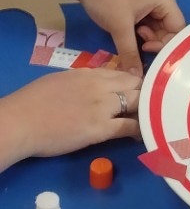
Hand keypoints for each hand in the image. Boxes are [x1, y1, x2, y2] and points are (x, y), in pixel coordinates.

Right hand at [0, 67, 142, 168]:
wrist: (21, 121)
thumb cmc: (32, 103)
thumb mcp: (57, 82)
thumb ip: (77, 82)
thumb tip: (87, 88)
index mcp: (86, 74)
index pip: (120, 74)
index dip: (132, 83)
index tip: (138, 91)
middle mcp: (99, 87)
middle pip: (134, 85)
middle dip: (144, 94)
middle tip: (150, 106)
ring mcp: (101, 107)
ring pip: (137, 102)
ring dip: (145, 110)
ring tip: (150, 119)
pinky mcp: (100, 128)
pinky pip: (129, 126)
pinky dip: (139, 130)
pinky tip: (142, 134)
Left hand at [75, 0, 184, 70]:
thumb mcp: (119, 27)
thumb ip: (130, 53)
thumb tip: (137, 78)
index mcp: (165, 1)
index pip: (178, 29)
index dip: (167, 44)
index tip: (147, 49)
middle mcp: (160, 2)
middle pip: (167, 30)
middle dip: (154, 42)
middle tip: (138, 44)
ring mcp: (147, 4)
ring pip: (154, 30)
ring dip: (143, 39)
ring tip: (129, 37)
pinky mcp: (135, 7)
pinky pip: (143, 25)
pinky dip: (135, 34)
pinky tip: (125, 35)